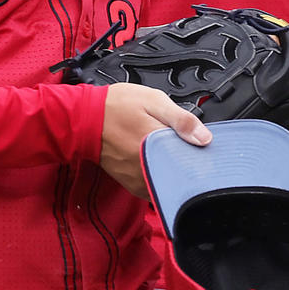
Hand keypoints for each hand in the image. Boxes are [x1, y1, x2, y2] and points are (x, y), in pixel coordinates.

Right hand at [98, 83, 210, 197]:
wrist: (84, 118)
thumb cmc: (116, 106)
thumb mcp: (153, 100)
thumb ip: (181, 120)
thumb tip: (205, 138)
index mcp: (157, 147)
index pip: (193, 161)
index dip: (202, 154)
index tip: (204, 146)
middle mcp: (148, 169)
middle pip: (183, 176)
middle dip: (190, 163)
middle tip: (186, 145)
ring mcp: (139, 180)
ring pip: (170, 184)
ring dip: (176, 172)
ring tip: (171, 151)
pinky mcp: (132, 185)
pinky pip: (156, 188)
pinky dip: (163, 178)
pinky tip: (160, 161)